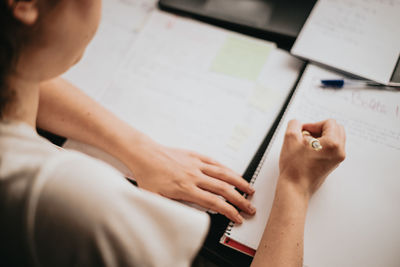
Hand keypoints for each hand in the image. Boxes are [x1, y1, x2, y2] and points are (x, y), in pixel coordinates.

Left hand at [127, 140, 255, 223]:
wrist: (145, 154)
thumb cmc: (148, 175)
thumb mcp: (155, 198)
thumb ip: (171, 209)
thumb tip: (184, 218)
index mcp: (186, 188)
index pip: (214, 202)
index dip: (229, 211)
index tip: (237, 217)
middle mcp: (194, 176)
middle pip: (223, 189)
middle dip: (240, 200)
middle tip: (250, 207)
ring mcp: (196, 164)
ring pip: (223, 174)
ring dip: (239, 182)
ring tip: (249, 189)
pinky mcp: (195, 155)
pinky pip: (215, 162)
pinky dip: (226, 168)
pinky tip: (233, 173)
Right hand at [279, 119, 345, 197]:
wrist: (294, 187)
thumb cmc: (294, 168)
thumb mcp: (290, 138)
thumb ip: (294, 124)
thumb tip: (297, 123)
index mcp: (333, 144)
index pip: (329, 123)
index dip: (313, 124)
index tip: (303, 131)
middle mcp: (339, 152)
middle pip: (336, 129)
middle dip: (320, 129)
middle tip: (306, 135)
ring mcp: (337, 159)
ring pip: (334, 138)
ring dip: (321, 137)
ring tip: (306, 144)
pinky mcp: (332, 165)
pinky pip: (331, 148)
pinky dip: (321, 146)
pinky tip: (308, 151)